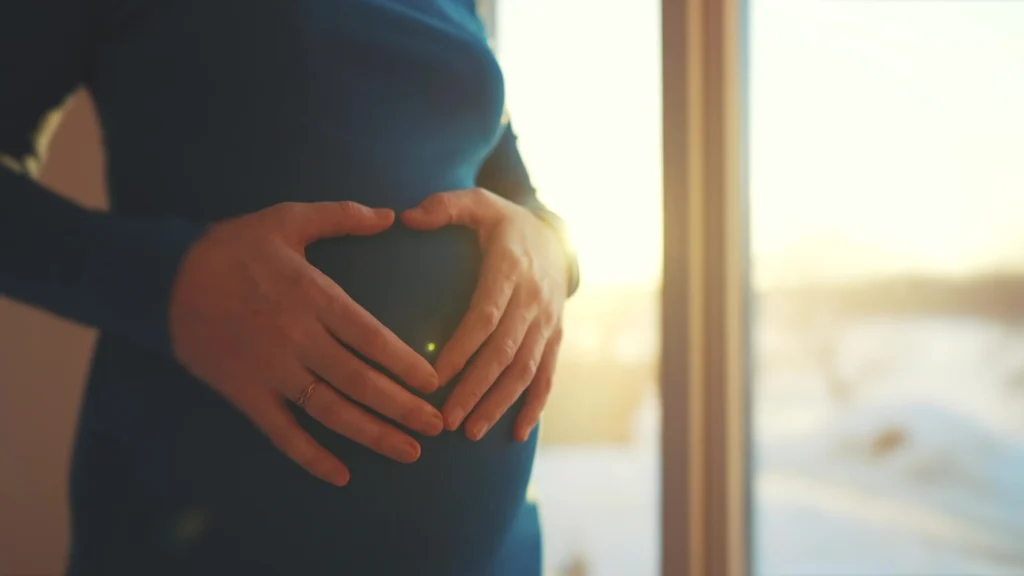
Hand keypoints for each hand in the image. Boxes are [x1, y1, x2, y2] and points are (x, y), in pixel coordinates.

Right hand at [169, 201, 441, 486]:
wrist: (164, 277)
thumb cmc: (232, 246)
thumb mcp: (287, 219)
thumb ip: (340, 217)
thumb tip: (389, 215)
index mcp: (313, 296)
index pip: (371, 337)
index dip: (405, 363)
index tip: (435, 383)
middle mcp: (297, 338)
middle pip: (359, 380)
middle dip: (402, 407)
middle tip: (435, 425)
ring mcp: (270, 369)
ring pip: (330, 410)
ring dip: (371, 434)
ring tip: (408, 452)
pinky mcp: (245, 392)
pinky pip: (281, 432)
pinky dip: (310, 456)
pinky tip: (341, 475)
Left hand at [401, 188, 567, 441]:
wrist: (556, 236)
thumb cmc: (503, 222)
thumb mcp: (478, 203)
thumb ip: (444, 206)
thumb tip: (406, 216)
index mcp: (511, 268)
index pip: (484, 315)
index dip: (461, 349)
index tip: (432, 377)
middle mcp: (534, 299)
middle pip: (504, 352)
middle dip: (475, 388)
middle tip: (446, 420)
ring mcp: (548, 322)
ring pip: (526, 370)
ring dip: (500, 403)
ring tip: (471, 432)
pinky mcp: (555, 338)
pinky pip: (547, 376)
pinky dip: (535, 406)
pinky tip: (516, 434)